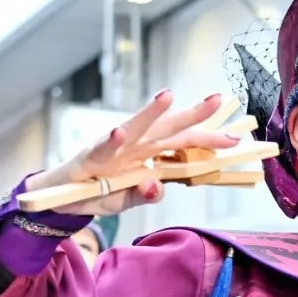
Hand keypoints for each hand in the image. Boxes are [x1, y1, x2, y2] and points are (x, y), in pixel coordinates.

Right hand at [23, 91, 239, 216]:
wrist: (62, 198)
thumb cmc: (99, 193)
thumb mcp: (129, 200)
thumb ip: (147, 195)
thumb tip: (157, 187)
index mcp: (151, 156)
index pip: (185, 145)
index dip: (208, 140)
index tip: (235, 137)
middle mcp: (136, 147)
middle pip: (169, 129)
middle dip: (193, 115)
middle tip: (216, 100)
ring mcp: (114, 149)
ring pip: (136, 128)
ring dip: (150, 112)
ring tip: (167, 96)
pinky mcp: (89, 157)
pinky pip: (102, 148)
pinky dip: (111, 141)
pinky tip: (120, 132)